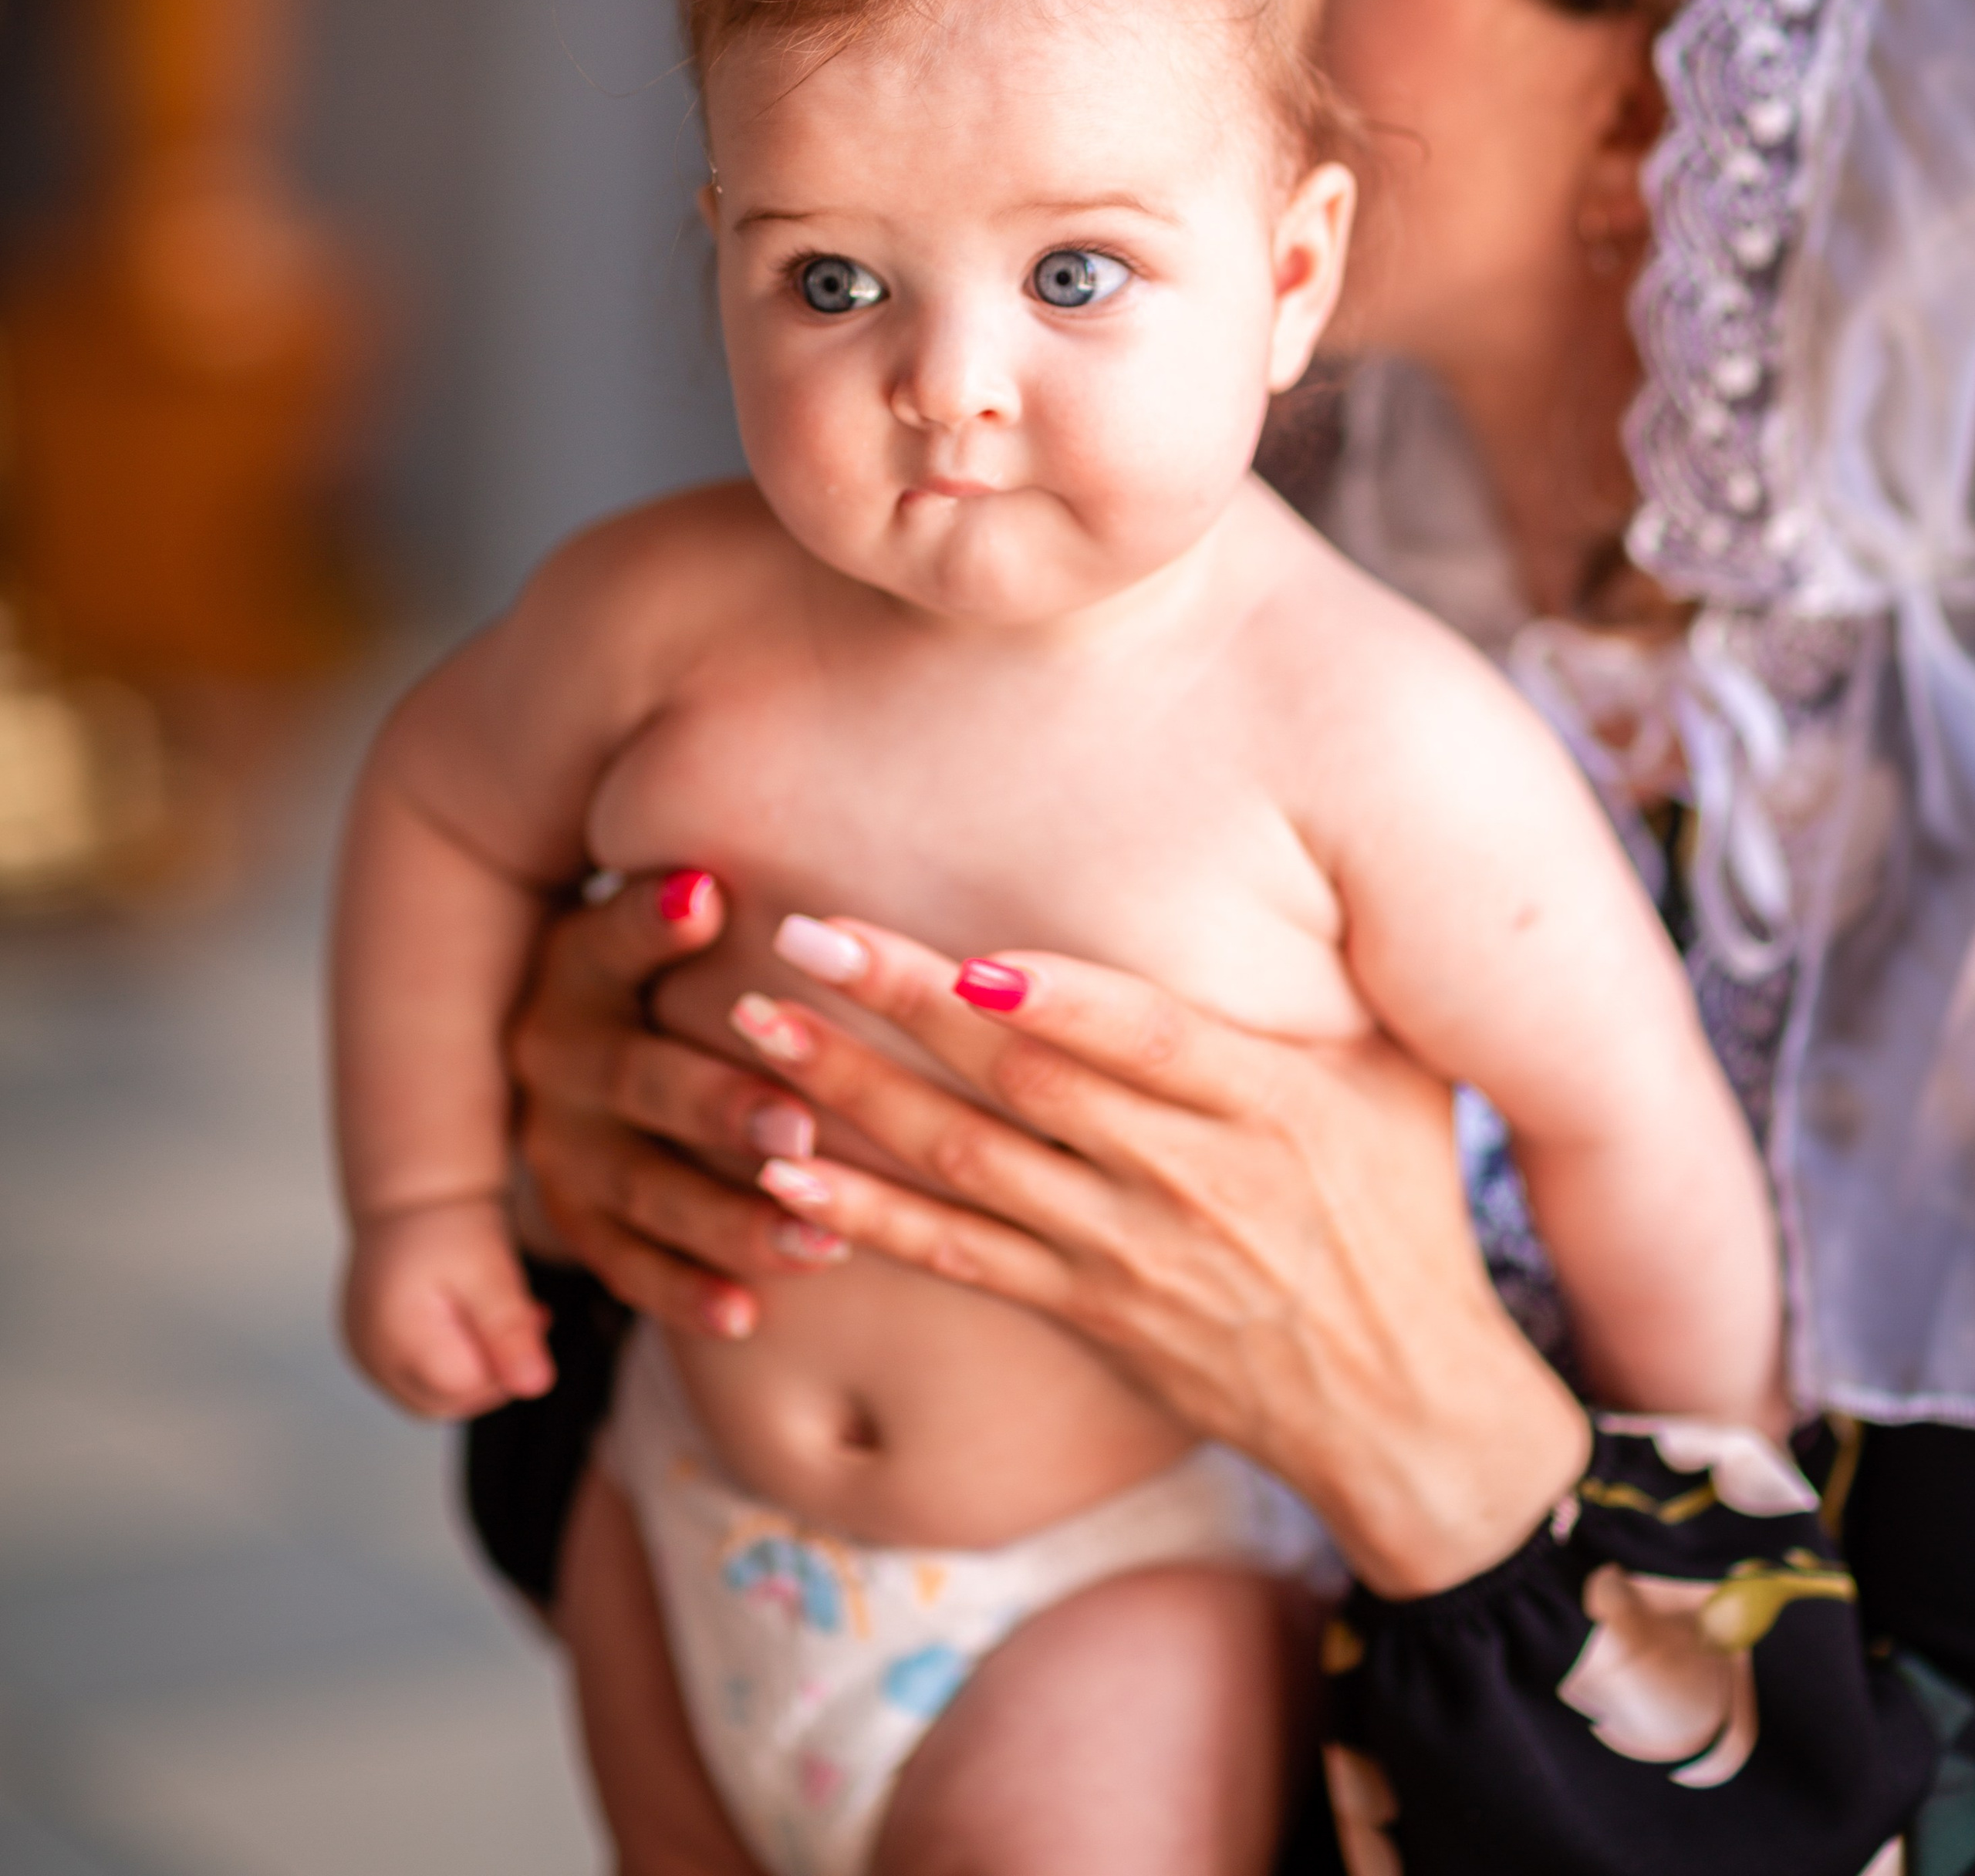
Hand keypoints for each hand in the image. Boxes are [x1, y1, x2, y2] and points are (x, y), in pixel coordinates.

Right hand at [343, 1194, 553, 1417]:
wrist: (411, 1190)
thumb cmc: (450, 1222)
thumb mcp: (491, 1271)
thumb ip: (511, 1331)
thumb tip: (536, 1387)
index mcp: (397, 1339)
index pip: (466, 1391)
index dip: (508, 1365)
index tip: (538, 1321)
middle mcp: (371, 1356)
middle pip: (447, 1400)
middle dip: (494, 1369)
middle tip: (528, 1320)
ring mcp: (364, 1354)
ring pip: (432, 1392)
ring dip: (475, 1364)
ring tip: (504, 1316)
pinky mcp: (368, 1346)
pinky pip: (414, 1373)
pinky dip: (450, 1356)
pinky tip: (473, 1319)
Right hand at [507, 871, 853, 1339]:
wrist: (592, 1047)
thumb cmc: (686, 965)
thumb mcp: (682, 913)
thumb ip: (713, 889)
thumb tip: (769, 850)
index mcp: (580, 962)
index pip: (612, 935)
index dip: (651, 919)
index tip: (709, 896)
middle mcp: (557, 1051)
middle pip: (637, 1078)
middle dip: (720, 1107)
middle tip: (801, 1129)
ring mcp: (560, 1142)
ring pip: (642, 1186)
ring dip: (729, 1219)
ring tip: (823, 1242)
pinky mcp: (572, 1216)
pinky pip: (625, 1263)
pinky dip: (686, 1291)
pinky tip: (749, 1313)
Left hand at [729, 919, 1593, 1598]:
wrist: (1408, 1409)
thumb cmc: (1405, 1216)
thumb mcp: (1402, 1085)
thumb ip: (1333, 990)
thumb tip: (1298, 859)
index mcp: (1269, 1103)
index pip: (1145, 1036)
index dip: (1049, 995)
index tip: (956, 946)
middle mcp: (1189, 1178)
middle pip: (1023, 1085)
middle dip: (903, 1006)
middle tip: (800, 936)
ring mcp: (1127, 1253)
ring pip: (967, 1166)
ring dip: (853, 1097)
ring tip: (754, 1031)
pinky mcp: (1088, 1314)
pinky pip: (958, 1262)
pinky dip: (867, 1222)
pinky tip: (782, 1182)